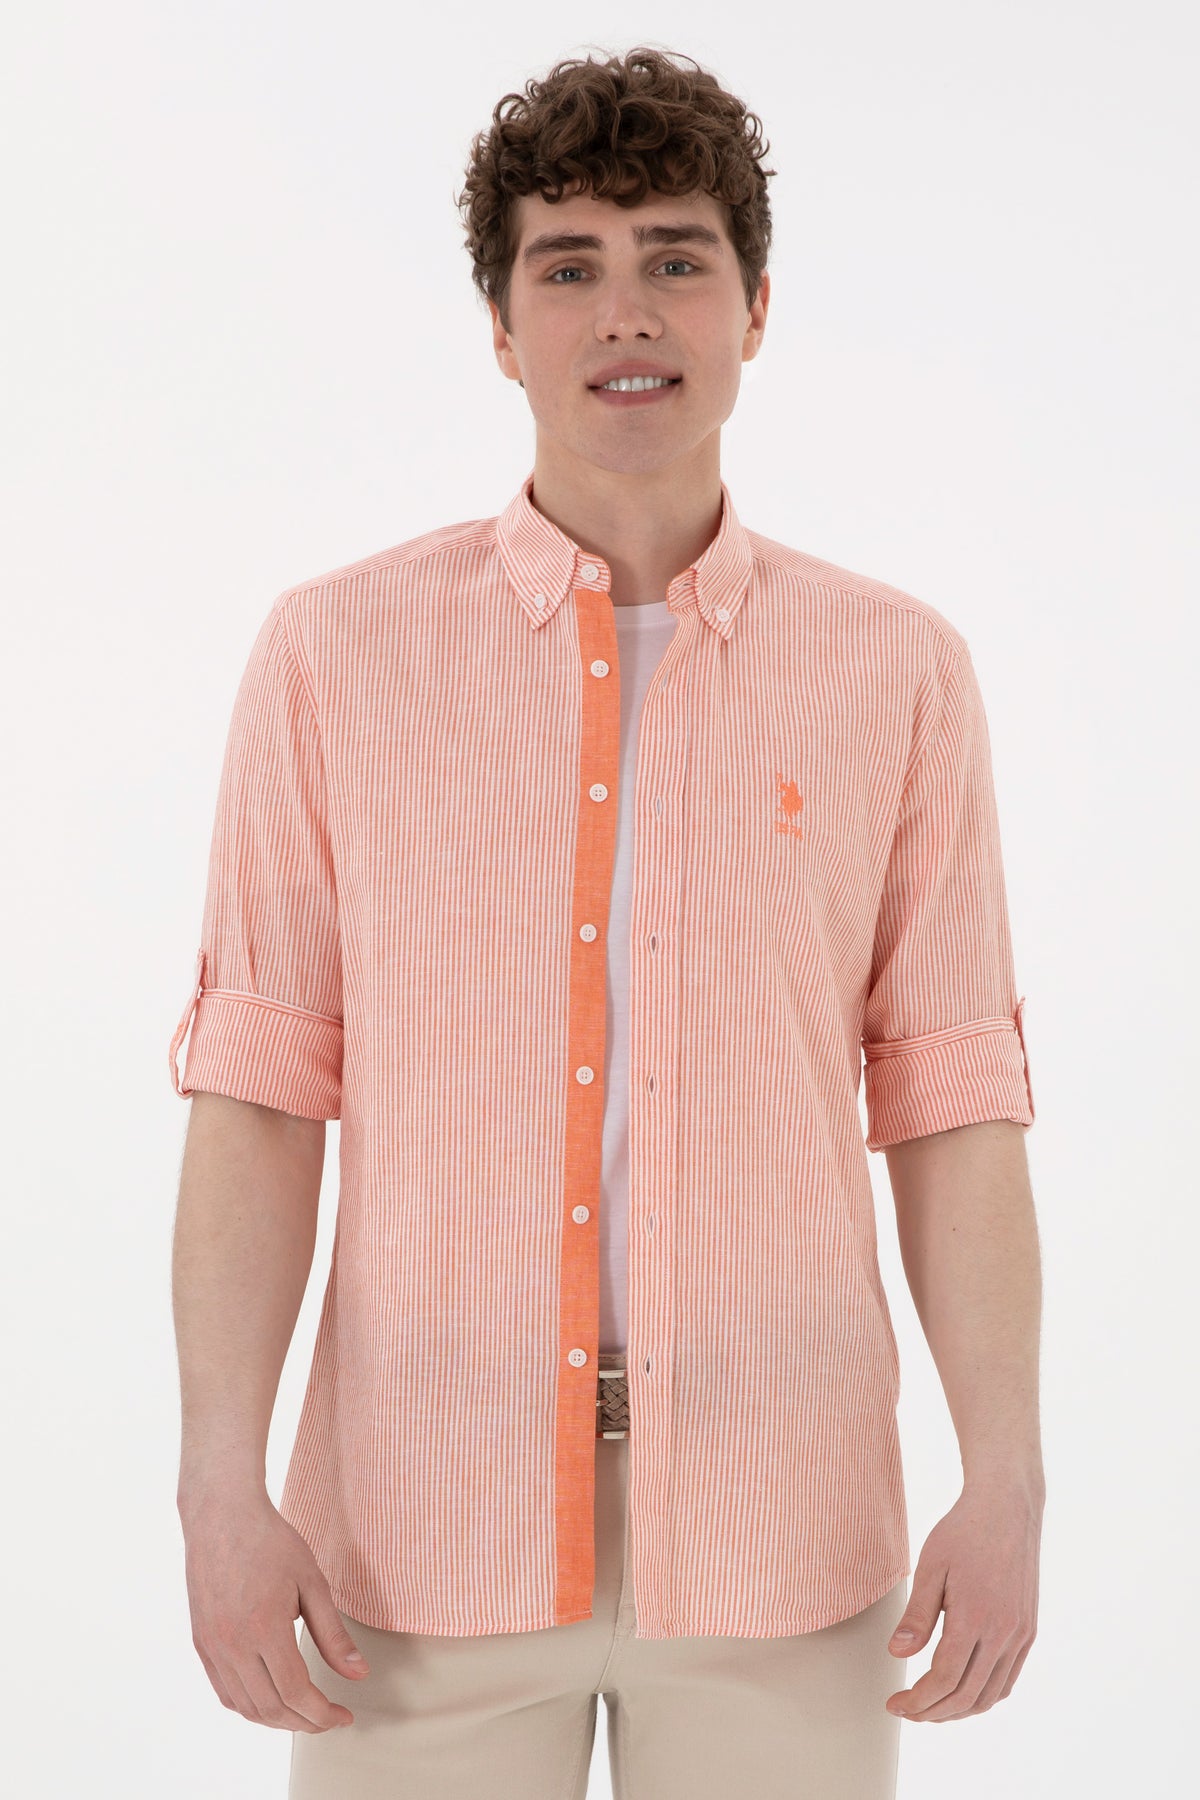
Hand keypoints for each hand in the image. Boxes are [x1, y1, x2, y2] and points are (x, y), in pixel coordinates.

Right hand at [180, 1490, 370, 1731]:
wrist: (222, 1516)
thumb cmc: (271, 1542)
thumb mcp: (312, 1582)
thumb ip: (333, 1634)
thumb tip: (359, 1674)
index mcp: (263, 1629)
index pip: (296, 1693)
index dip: (323, 1714)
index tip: (344, 1716)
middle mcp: (232, 1646)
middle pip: (270, 1709)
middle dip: (305, 1723)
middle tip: (329, 1718)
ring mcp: (213, 1647)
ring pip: (245, 1708)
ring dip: (277, 1720)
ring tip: (304, 1713)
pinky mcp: (202, 1644)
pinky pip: (225, 1692)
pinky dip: (250, 1707)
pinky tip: (271, 1699)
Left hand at [885, 1477, 1041, 1721]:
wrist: (1008, 1508)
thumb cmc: (964, 1531)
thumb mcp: (931, 1566)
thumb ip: (917, 1615)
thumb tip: (897, 1654)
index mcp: (975, 1617)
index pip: (945, 1679)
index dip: (918, 1700)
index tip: (895, 1703)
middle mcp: (1004, 1633)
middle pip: (968, 1695)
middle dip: (933, 1712)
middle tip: (906, 1710)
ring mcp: (1020, 1634)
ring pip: (990, 1695)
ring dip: (958, 1710)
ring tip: (930, 1707)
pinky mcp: (1028, 1631)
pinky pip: (1007, 1679)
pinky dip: (984, 1696)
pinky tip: (962, 1692)